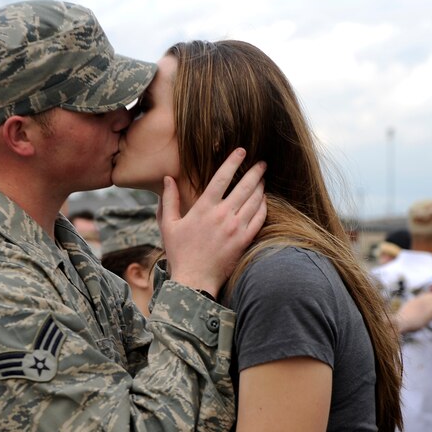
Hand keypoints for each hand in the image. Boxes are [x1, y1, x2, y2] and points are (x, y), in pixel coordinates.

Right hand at [159, 147, 266, 296]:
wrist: (194, 280)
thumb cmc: (179, 253)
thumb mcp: (168, 225)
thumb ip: (169, 200)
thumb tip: (168, 179)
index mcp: (203, 208)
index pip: (222, 177)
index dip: (233, 161)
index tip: (242, 151)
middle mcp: (222, 215)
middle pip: (244, 186)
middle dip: (255, 172)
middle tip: (262, 163)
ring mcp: (236, 228)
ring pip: (254, 201)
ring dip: (260, 187)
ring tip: (263, 179)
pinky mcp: (244, 240)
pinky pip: (259, 219)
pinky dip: (263, 207)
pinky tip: (264, 201)